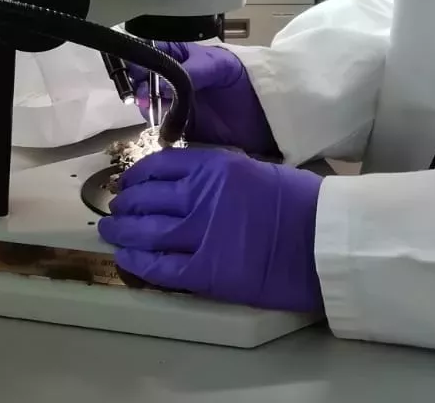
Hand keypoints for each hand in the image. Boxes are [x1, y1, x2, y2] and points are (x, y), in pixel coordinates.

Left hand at [99, 147, 323, 312]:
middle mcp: (201, 194)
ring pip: (146, 231)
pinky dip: (138, 262)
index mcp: (216, 165)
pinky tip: (126, 258)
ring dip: (122, 231)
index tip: (130, 181)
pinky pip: (161, 267)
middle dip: (125, 203)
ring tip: (110, 231)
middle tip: (115, 208)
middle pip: (147, 197)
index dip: (139, 175)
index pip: (162, 164)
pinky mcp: (206, 271)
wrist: (324, 239)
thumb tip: (190, 184)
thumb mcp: (256, 169)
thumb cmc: (300, 203)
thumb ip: (219, 174)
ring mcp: (201, 233)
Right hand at [129, 42, 276, 155]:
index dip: (142, 57)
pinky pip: (161, 128)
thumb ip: (194, 70)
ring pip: (149, 103)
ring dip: (146, 105)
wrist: (268, 115)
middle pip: (145, 79)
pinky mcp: (181, 129)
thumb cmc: (246, 79)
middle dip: (139, 83)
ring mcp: (176, 105)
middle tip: (145, 91)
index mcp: (183, 56)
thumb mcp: (221, 66)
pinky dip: (158, 127)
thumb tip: (164, 82)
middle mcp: (174, 80)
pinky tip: (162, 125)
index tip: (139, 67)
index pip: (153, 51)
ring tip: (153, 106)